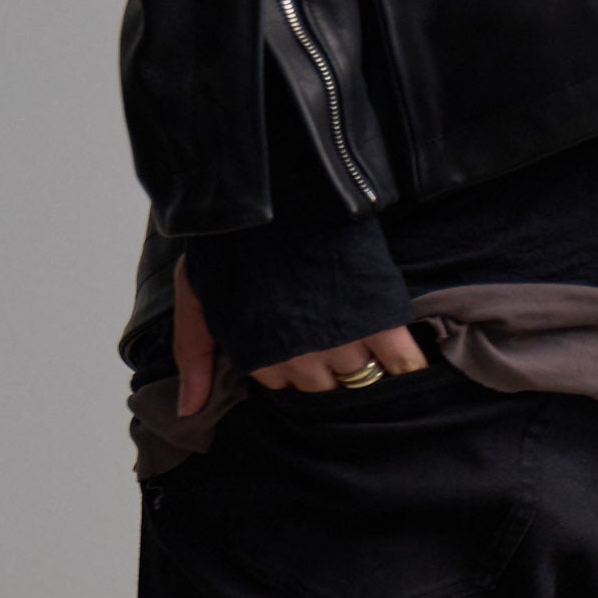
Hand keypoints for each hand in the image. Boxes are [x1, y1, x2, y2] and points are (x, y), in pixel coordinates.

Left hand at [172, 254, 426, 415]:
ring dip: (366, 370)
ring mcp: (342, 342)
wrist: (275, 188)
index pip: (283, 389)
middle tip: (331, 342)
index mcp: (259, 355)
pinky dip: (407, 368)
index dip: (291, 370)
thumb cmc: (230, 239)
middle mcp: (301, 359)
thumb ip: (193, 352)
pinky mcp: (378, 321)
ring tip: (368, 350)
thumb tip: (190, 410)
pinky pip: (401, 363)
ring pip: (360, 380)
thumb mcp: (196, 292)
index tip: (298, 347)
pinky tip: (408, 367)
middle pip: (323, 389)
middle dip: (327, 371)